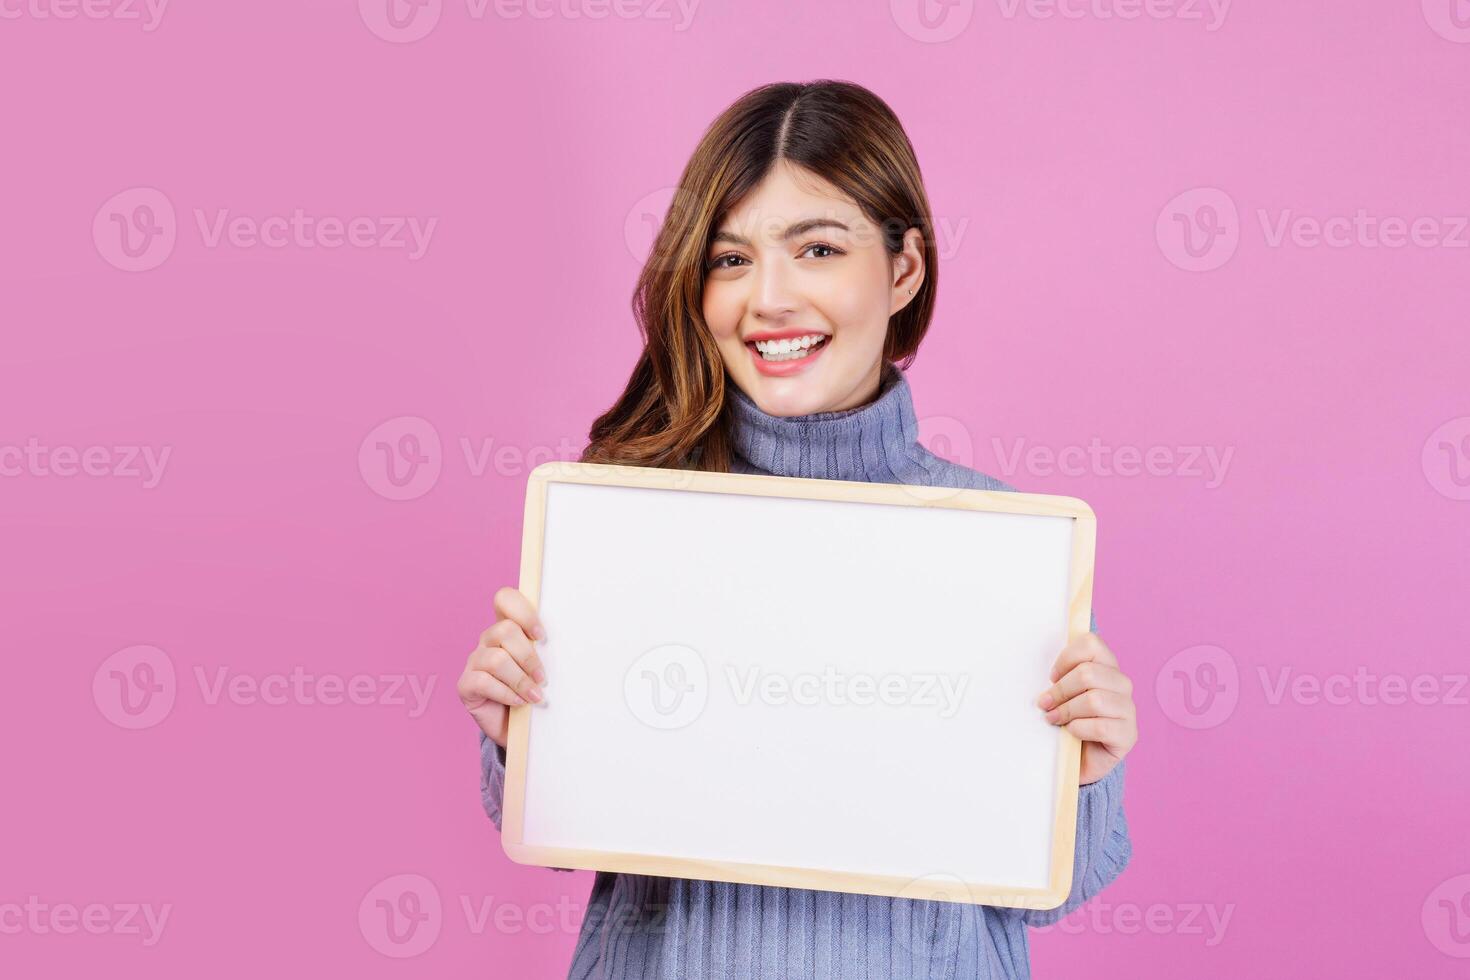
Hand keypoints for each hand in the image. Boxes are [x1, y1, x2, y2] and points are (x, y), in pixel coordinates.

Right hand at [457, 587, 548, 747]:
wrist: (516, 729)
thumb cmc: (533, 693)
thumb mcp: (543, 670)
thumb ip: (547, 653)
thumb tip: (572, 647)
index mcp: (507, 629)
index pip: (505, 599)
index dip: (523, 612)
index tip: (542, 636)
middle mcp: (488, 641)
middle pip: (504, 630)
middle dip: (529, 656)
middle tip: (543, 678)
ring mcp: (474, 661)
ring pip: (496, 659)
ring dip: (520, 679)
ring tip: (535, 696)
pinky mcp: (465, 685)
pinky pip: (483, 681)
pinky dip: (506, 693)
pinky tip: (519, 703)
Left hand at [1036, 632, 1137, 784]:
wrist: (1078, 759)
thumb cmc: (1068, 720)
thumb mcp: (1061, 693)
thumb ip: (1059, 676)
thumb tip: (1044, 671)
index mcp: (1107, 666)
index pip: (1092, 644)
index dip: (1066, 659)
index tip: (1052, 677)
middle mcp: (1122, 684)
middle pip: (1088, 673)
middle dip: (1060, 690)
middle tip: (1045, 704)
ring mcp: (1128, 709)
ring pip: (1094, 700)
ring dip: (1067, 711)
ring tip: (1053, 719)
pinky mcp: (1128, 735)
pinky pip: (1101, 727)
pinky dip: (1079, 729)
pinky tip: (1071, 733)